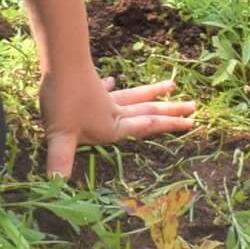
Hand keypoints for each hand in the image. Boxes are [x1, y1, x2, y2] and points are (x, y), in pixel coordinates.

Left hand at [42, 67, 195, 178]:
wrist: (59, 63)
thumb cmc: (62, 101)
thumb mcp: (61, 136)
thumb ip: (60, 162)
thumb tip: (56, 186)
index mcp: (112, 127)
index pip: (147, 127)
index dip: (169, 126)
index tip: (191, 123)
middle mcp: (113, 112)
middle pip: (148, 111)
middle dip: (171, 111)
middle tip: (193, 106)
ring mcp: (104, 98)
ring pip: (134, 96)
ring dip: (153, 93)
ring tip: (171, 85)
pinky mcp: (90, 85)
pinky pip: (106, 88)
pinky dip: (110, 86)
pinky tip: (111, 80)